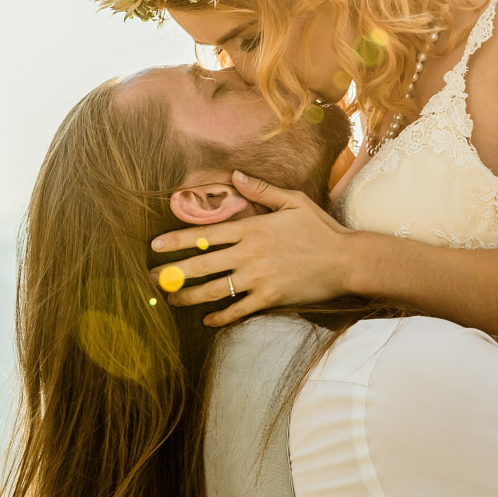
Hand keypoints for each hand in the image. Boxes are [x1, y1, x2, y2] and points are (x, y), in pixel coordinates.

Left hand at [148, 172, 355, 325]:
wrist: (346, 260)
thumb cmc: (320, 229)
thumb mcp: (293, 201)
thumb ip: (261, 189)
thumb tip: (235, 176)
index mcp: (251, 229)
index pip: (205, 234)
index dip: (177, 240)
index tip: (156, 246)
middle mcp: (249, 254)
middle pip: (201, 264)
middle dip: (172, 272)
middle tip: (151, 277)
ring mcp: (258, 278)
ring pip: (213, 290)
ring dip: (188, 296)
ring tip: (172, 299)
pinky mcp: (269, 299)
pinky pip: (237, 310)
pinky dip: (219, 317)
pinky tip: (207, 320)